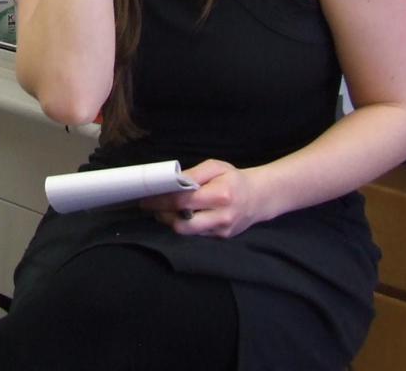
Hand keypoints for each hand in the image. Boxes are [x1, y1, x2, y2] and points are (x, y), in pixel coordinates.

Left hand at [139, 159, 265, 237]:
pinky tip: (182, 214)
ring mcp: (221, 230)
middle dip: (163, 216)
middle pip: (181, 224)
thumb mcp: (215, 167)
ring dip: (172, 221)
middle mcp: (221, 216)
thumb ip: (193, 174)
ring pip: (186, 231)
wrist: (259, 197)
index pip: (182, 201)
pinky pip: (195, 234)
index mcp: (220, 195)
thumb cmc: (234, 179)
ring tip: (165, 210)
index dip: (160, 202)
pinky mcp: (221, 238)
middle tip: (152, 207)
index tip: (145, 199)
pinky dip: (185, 224)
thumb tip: (171, 181)